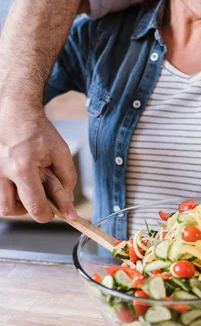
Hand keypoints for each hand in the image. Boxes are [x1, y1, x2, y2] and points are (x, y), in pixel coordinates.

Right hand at [0, 106, 77, 221]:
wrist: (15, 111)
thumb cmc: (37, 130)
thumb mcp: (60, 152)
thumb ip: (67, 179)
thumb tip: (68, 204)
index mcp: (22, 167)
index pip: (34, 206)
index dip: (47, 215)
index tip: (53, 212)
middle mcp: (0, 171)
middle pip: (9, 209)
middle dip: (26, 209)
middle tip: (37, 197)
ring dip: (14, 202)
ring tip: (26, 185)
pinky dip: (6, 193)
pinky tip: (16, 180)